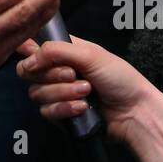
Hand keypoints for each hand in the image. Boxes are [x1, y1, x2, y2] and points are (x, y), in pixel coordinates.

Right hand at [16, 35, 156, 145]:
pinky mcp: (60, 115)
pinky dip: (65, 109)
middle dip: (52, 75)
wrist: (135, 113)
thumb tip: (27, 59)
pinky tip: (83, 108)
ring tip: (87, 92)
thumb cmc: (119, 78)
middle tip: (74, 75)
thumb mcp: (90, 55)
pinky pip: (46, 112)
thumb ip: (56, 51)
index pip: (32, 47)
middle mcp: (56, 70)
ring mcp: (57, 93)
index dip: (29, 53)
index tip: (37, 58)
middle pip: (29, 72)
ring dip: (63, 93)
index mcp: (64, 50)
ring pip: (37, 93)